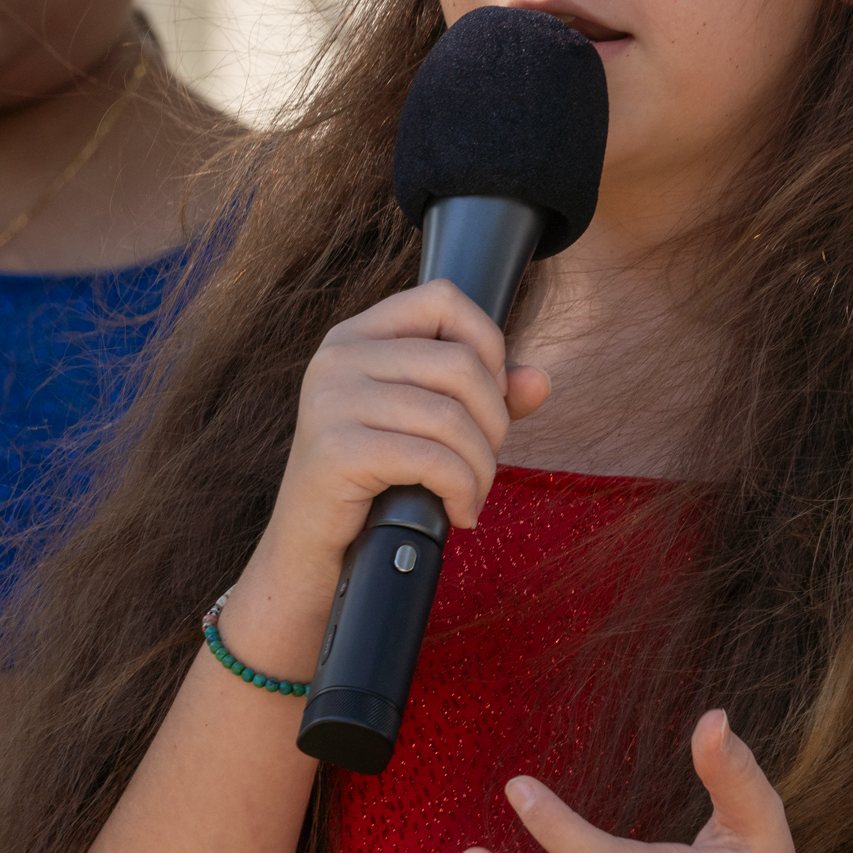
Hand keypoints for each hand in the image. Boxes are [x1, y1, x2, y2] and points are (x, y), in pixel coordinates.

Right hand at [223, 279, 551, 677]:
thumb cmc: (375, 484)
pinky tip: (459, 513)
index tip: (487, 396)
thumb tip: (539, 381)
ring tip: (471, 495)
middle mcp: (338, 356)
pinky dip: (463, 491)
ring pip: (453, 417)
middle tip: (483, 465)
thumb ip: (485, 394)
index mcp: (357, 335)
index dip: (487, 343)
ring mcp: (332, 399)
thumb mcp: (429, 427)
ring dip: (481, 468)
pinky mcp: (337, 450)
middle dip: (494, 422)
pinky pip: (434, 459)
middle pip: (461, 363)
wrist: (313, 554)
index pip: (444, 298)